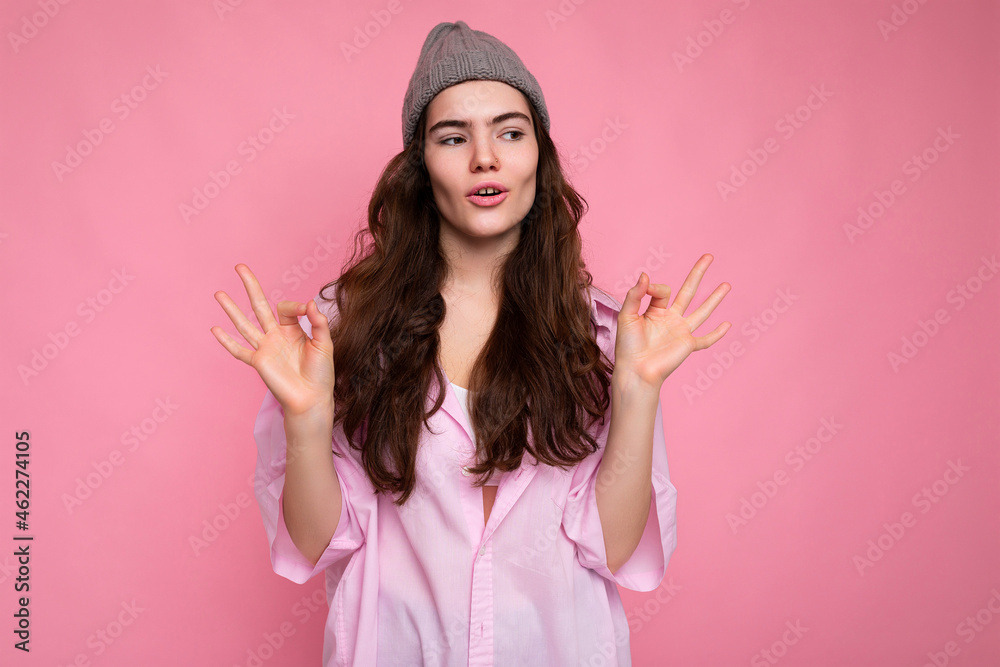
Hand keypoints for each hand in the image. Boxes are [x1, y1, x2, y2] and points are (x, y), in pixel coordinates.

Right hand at [211, 264, 335, 416]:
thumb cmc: (321, 373)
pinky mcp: (258, 362)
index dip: (297, 305)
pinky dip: (227, 341)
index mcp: (293, 330)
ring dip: (232, 309)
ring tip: (219, 294)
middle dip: (251, 286)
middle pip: (260, 306)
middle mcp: (276, 336)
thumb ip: (318, 323)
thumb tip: (311, 302)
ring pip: (245, 324)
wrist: (312, 398)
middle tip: (240, 267)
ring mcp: (265, 348)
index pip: (286, 308)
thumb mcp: (325, 344)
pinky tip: (214, 329)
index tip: (308, 310)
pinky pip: (239, 350)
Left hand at [614, 254, 731, 388]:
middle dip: (698, 274)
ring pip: (702, 312)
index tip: (647, 289)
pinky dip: (717, 334)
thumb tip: (645, 275)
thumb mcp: (626, 315)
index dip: (655, 287)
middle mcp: (671, 319)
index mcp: (655, 311)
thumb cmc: (627, 346)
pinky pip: (706, 340)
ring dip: (714, 298)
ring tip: (726, 285)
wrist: (636, 370)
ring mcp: (681, 331)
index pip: (664, 290)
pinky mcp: (688, 345)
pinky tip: (728, 325)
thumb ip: (635, 295)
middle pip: (688, 291)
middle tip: (709, 256)